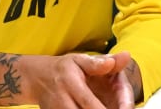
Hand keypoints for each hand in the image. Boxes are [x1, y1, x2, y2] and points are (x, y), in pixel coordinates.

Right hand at [0, 52, 135, 107]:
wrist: (36, 78)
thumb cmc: (62, 69)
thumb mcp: (78, 60)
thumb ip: (100, 63)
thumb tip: (124, 57)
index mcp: (71, 83)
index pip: (91, 104)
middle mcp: (62, 100)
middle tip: (112, 108)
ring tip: (103, 106)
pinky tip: (89, 108)